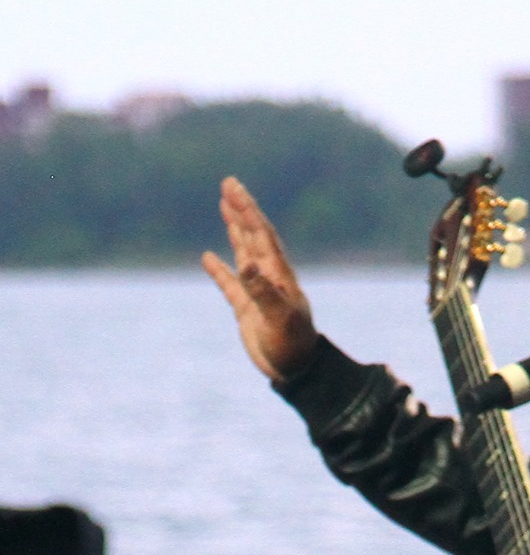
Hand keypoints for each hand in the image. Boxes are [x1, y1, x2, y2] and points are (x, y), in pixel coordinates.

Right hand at [201, 177, 319, 381]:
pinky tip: (207, 257)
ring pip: (243, 252)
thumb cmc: (293, 346)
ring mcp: (257, 292)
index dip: (248, 211)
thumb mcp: (279, 319)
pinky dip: (219, 269)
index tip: (234, 189)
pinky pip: (229, 284)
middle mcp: (269, 278)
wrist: (296, 372)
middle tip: (229, 183)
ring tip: (224, 204)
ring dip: (234, 228)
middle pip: (253, 235)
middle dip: (241, 209)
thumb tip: (247, 265)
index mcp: (278, 275)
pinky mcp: (247, 309)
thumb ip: (263, 292)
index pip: (261, 235)